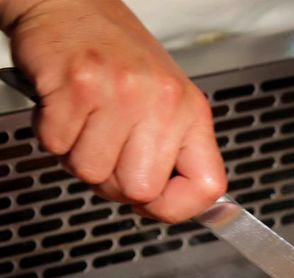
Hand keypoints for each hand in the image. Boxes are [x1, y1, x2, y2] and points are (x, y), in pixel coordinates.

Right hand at [0, 0, 226, 222]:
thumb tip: (166, 206)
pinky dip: (53, 135)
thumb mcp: (166, 102)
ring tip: (87, 122)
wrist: (71, 3)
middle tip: (108, 151)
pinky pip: (58, 146)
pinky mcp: (77, 87)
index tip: (157, 202)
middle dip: (114, 183)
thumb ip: (172, 153)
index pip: (207, 188)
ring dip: (79, 156)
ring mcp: (121, 94)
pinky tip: (66, 108)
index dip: (177, 208)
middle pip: (139, 191)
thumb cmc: (117, 56)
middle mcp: (163, 103)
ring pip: (92, 173)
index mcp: (191, 113)